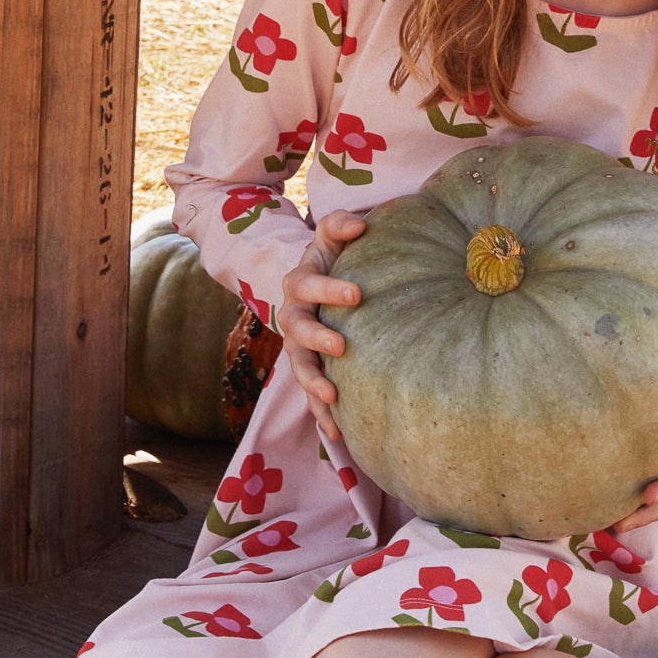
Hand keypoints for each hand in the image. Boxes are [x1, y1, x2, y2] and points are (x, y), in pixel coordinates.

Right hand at [279, 209, 367, 441]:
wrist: (317, 288)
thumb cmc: (333, 260)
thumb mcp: (332, 239)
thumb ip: (340, 226)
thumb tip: (362, 223)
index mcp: (299, 284)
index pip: (308, 284)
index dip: (328, 288)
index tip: (358, 293)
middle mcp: (294, 317)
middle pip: (297, 330)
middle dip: (317, 338)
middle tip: (341, 345)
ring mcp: (298, 349)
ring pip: (299, 368)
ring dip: (312, 383)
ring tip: (331, 397)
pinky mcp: (309, 373)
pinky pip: (311, 398)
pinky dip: (322, 417)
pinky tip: (339, 435)